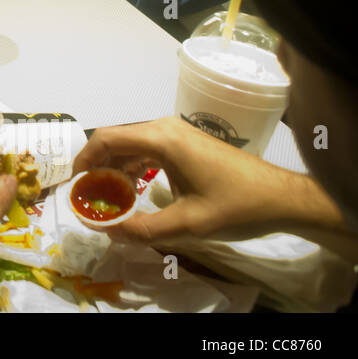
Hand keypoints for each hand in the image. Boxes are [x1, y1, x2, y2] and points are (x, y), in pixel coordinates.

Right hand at [71, 116, 333, 246]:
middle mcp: (165, 128)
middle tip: (90, 197)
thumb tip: (102, 230)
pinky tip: (136, 190)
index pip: (106, 139)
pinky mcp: (187, 143)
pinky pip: (148, 148)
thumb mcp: (186, 224)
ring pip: (132, 144)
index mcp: (161, 139)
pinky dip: (135, 166)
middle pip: (117, 140)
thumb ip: (140, 229)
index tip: (74, 184)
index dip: (83, 160)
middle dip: (98, 168)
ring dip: (117, 168)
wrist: (283, 198)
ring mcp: (178, 133)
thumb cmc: (236, 206)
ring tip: (110, 198)